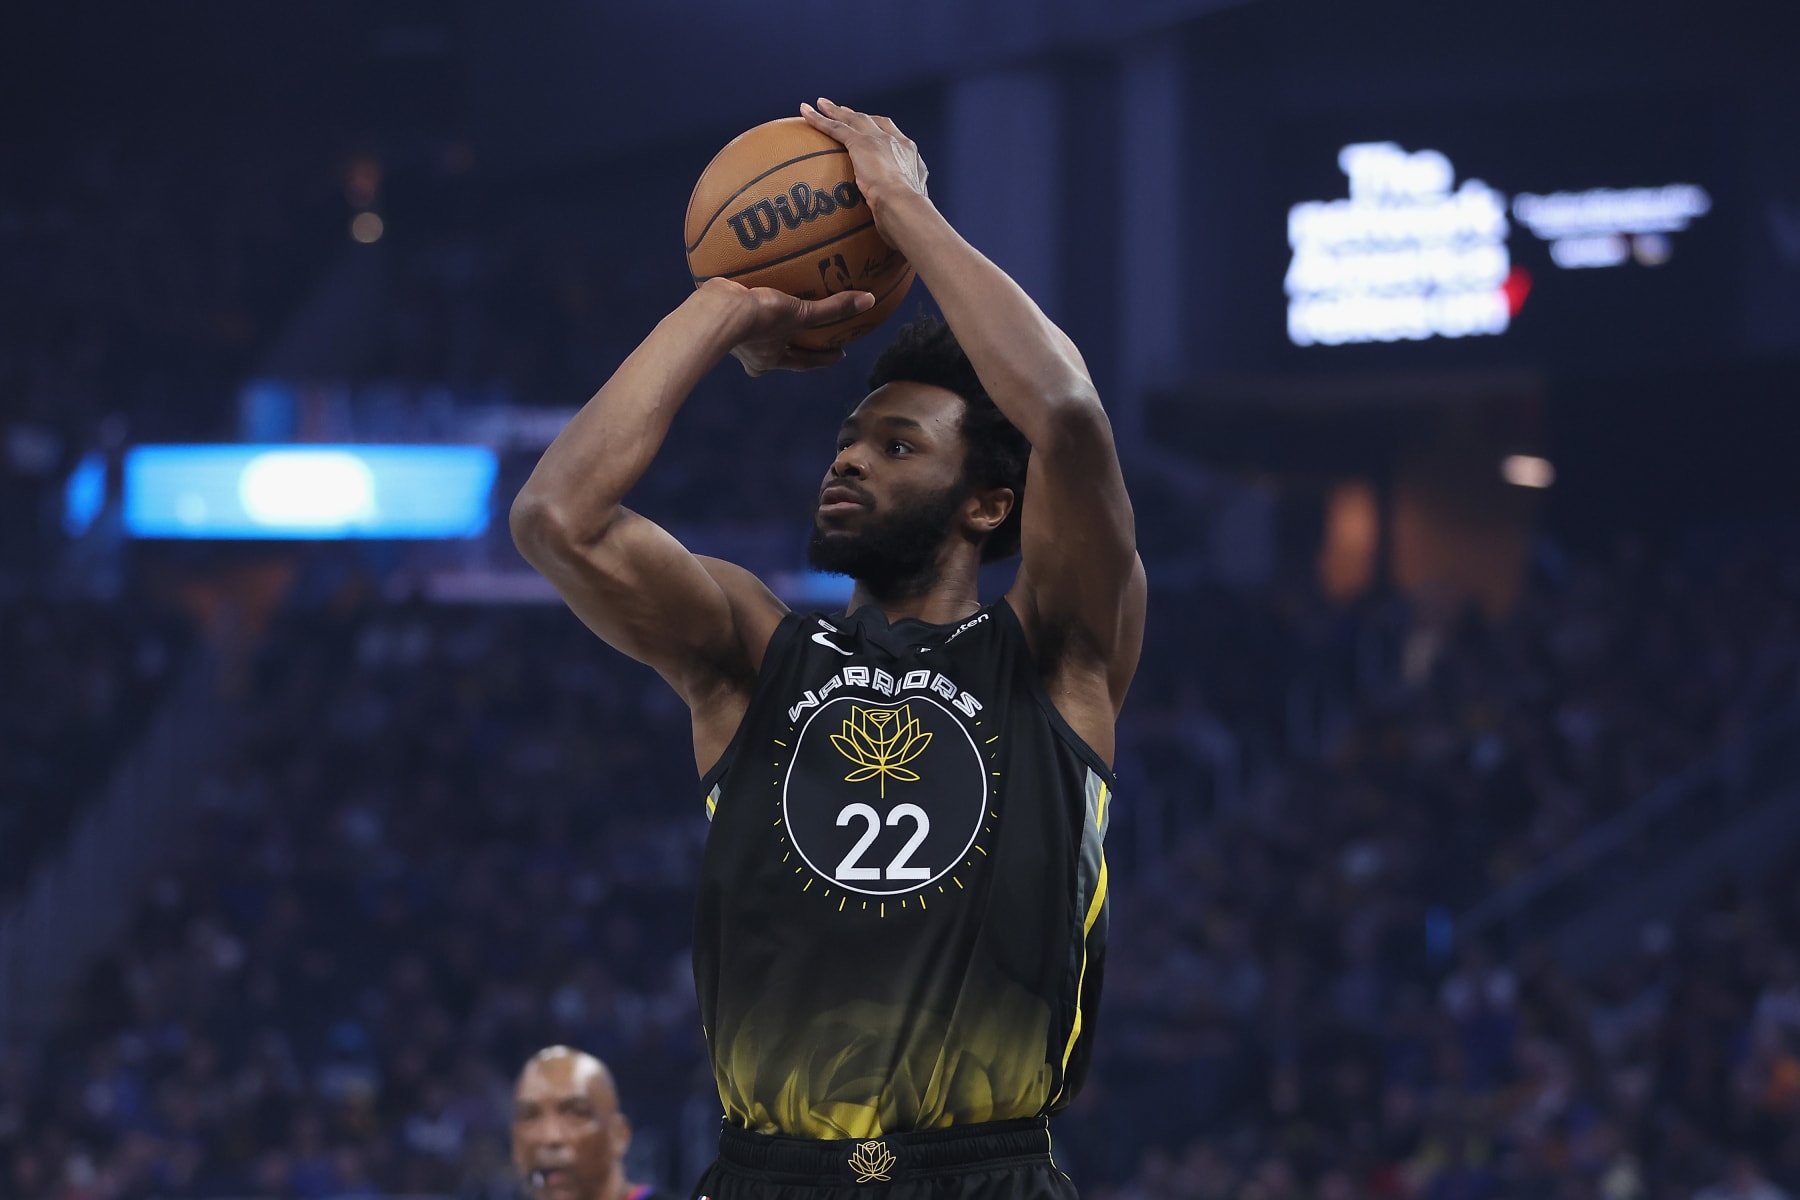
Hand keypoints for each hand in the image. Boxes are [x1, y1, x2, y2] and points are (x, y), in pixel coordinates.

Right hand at [701, 279, 873, 377]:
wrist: (713, 312)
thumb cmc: (758, 319)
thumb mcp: (801, 314)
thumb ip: (833, 309)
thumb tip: (868, 301)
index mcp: (770, 359)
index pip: (805, 362)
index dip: (823, 359)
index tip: (840, 354)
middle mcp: (752, 353)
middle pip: (780, 349)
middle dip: (794, 342)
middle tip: (812, 333)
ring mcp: (733, 337)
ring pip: (758, 329)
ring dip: (770, 319)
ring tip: (780, 303)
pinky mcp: (719, 314)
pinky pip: (739, 303)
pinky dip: (748, 293)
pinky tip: (750, 273)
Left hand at [800, 98, 929, 244]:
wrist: (905, 208)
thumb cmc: (909, 218)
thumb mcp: (908, 210)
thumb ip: (899, 210)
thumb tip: (892, 225)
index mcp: (910, 157)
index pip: (893, 137)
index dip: (880, 131)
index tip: (871, 131)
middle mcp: (896, 142)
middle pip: (872, 122)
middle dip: (857, 116)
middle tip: (842, 111)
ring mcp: (879, 140)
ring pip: (853, 119)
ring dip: (835, 111)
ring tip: (820, 104)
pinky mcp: (861, 143)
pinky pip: (835, 127)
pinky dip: (819, 119)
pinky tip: (804, 112)